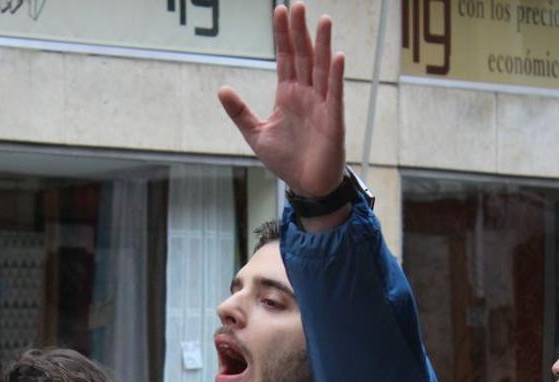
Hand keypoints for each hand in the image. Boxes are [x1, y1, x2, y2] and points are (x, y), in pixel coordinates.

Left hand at [218, 2, 345, 198]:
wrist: (306, 186)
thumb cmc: (286, 161)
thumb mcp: (256, 134)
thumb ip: (240, 111)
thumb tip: (221, 88)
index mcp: (288, 95)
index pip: (286, 58)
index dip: (282, 35)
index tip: (280, 11)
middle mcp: (306, 94)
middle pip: (304, 56)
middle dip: (300, 31)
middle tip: (297, 5)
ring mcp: (321, 105)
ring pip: (322, 69)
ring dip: (323, 45)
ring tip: (323, 20)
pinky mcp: (333, 121)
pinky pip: (335, 94)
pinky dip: (336, 76)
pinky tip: (336, 56)